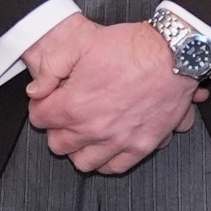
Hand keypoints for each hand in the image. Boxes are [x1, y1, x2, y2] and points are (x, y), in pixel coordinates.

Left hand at [21, 15, 198, 174]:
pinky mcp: (142, 145)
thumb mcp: (81, 44)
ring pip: (84, 162)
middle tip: (66, 115)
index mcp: (75, 105)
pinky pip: (116, 167)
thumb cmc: (131, 47)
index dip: (40, 106)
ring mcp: (119, 141)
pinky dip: (107, 160)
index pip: (40, 119)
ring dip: (79, 149)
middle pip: (58, 145)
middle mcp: (94, 129)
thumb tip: (36, 90)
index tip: (48, 100)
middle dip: (57, 129)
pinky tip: (107, 146)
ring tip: (84, 133)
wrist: (173, 55)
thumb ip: (51, 68)